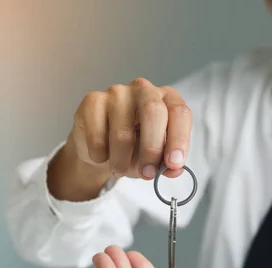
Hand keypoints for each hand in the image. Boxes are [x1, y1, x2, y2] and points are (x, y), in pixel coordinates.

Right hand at [47, 78, 191, 202]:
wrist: (99, 149)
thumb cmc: (133, 148)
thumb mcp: (155, 158)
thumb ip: (167, 163)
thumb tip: (174, 170)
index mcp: (167, 99)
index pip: (180, 113)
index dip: (179, 139)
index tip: (174, 163)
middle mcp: (143, 89)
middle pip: (153, 112)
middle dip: (152, 149)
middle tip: (147, 173)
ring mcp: (116, 92)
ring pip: (123, 132)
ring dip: (122, 161)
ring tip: (119, 170)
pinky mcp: (92, 101)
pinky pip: (97, 137)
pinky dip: (100, 156)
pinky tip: (101, 156)